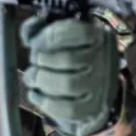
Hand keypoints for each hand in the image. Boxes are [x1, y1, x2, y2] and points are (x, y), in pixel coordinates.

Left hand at [19, 15, 119, 135]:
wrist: (93, 87)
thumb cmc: (71, 56)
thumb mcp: (60, 36)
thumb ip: (40, 28)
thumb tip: (31, 27)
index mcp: (97, 35)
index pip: (74, 31)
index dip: (46, 37)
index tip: (34, 43)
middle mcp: (103, 59)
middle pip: (68, 59)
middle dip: (42, 61)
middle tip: (34, 62)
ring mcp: (100, 85)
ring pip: (68, 84)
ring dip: (42, 81)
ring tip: (32, 78)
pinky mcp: (93, 108)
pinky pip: (69, 109)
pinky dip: (46, 103)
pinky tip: (35, 95)